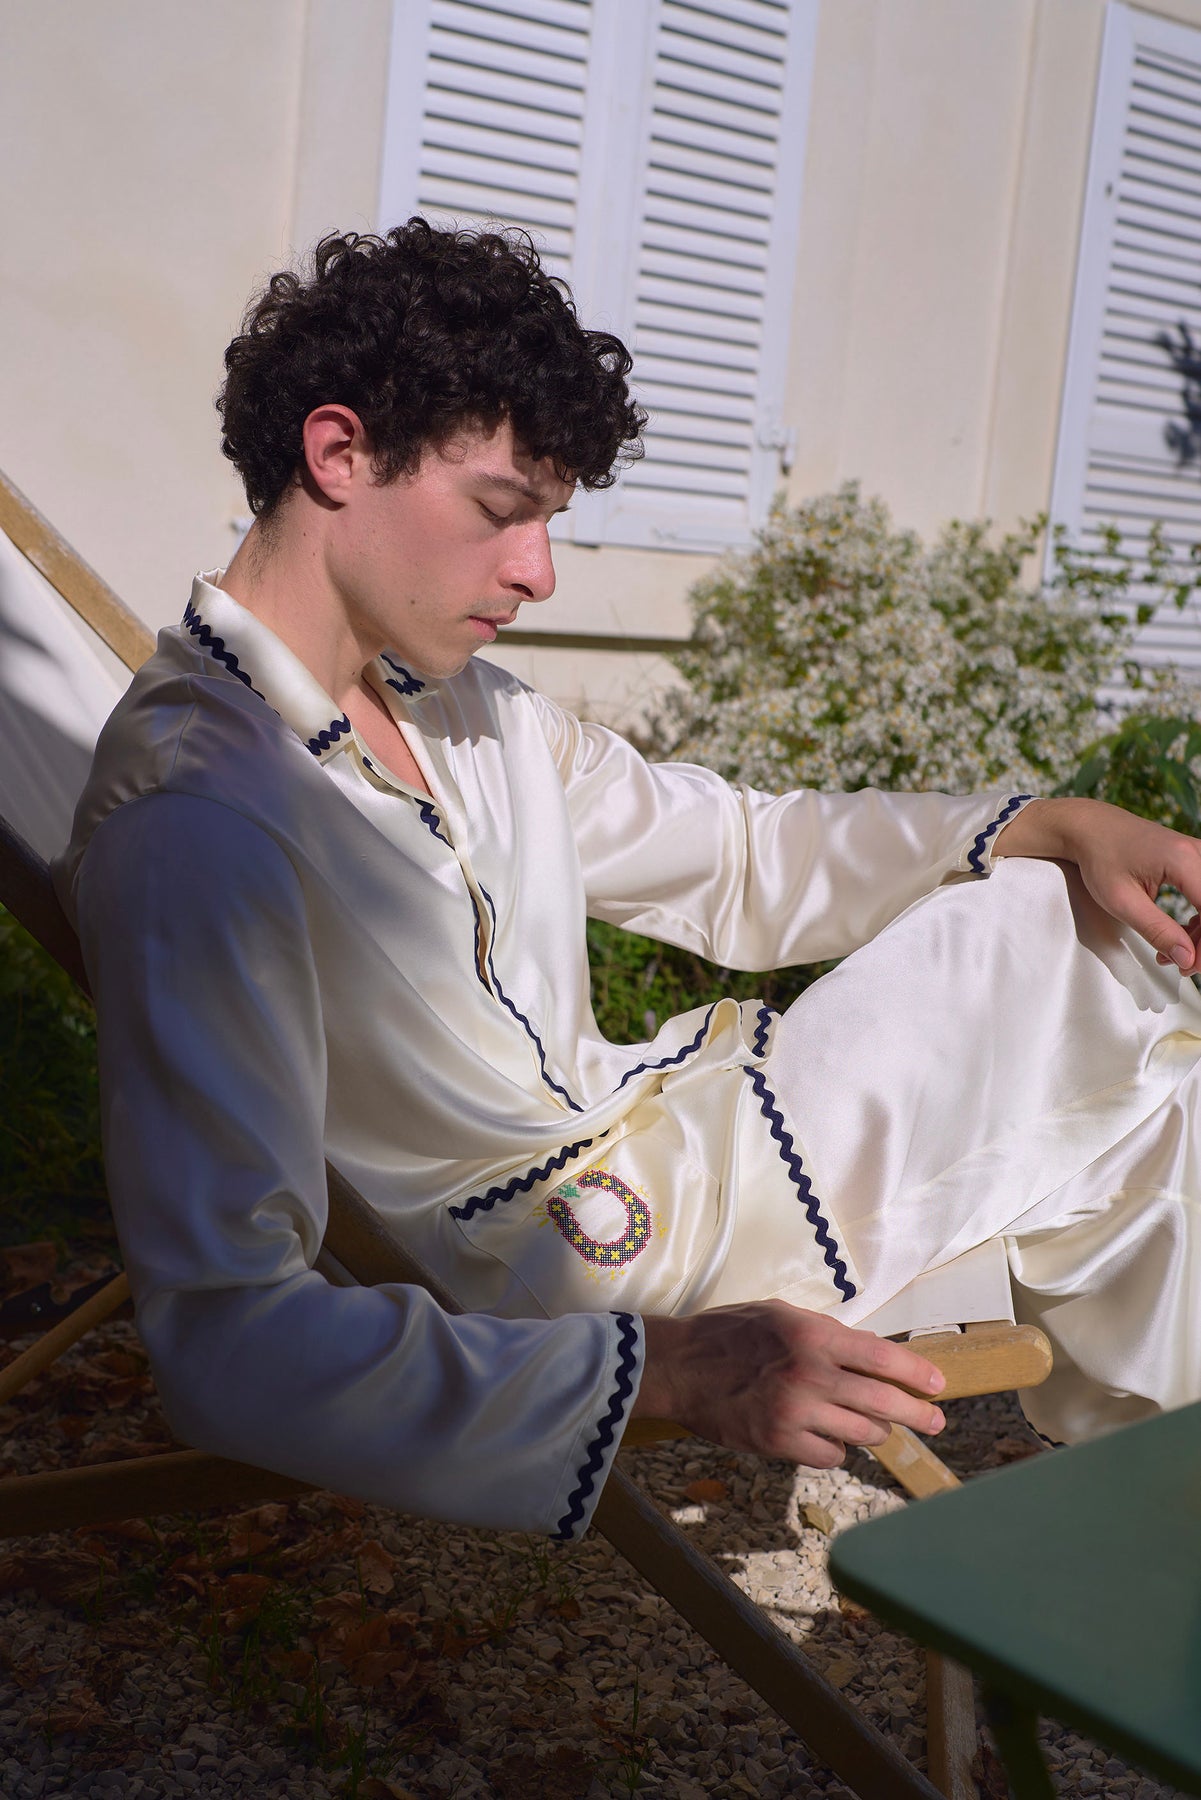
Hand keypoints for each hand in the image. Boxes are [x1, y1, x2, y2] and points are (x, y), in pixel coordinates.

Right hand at [633, 1301, 945, 1468]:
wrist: (678, 1366)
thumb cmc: (729, 1333)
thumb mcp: (781, 1315)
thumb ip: (826, 1333)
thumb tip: (870, 1351)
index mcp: (813, 1335)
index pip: (881, 1356)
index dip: (916, 1373)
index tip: (938, 1385)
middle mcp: (810, 1374)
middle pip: (882, 1401)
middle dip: (917, 1414)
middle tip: (935, 1422)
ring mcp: (794, 1412)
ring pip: (860, 1434)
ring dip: (875, 1433)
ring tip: (877, 1428)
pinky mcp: (778, 1442)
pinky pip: (828, 1456)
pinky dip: (837, 1450)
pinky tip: (830, 1440)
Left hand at [994, 796, 1200, 973]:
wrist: (1090, 829)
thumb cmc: (1100, 858)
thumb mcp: (1122, 902)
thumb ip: (1157, 931)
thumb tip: (1186, 957)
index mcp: (1182, 860)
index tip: (1189, 965)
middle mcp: (1197, 852)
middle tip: (1180, 964)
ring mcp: (1197, 853)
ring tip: (1170, 952)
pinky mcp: (1193, 859)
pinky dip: (1200, 919)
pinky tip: (1179, 934)